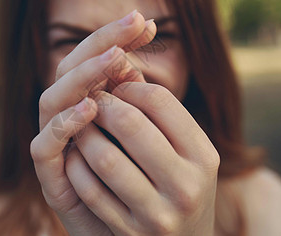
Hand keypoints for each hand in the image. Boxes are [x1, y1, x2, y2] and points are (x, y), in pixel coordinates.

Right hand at [30, 10, 156, 234]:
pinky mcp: (49, 175)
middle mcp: (67, 116)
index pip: (96, 59)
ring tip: (114, 58)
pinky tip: (90, 108)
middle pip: (71, 69)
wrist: (129, 235)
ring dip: (83, 77)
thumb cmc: (141, 180)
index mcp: (88, 101)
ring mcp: (56, 143)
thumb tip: (132, 62)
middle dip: (102, 44)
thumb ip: (135, 103)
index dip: (118, 37)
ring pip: (52, 99)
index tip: (147, 23)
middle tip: (131, 26)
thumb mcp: (145, 137)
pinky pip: (45, 145)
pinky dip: (63, 124)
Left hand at [64, 83, 219, 234]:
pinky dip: (77, 167)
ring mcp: (158, 213)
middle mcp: (186, 185)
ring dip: (85, 135)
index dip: (128, 86)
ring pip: (104, 157)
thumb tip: (119, 62)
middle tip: (92, 102)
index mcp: (203, 156)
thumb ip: (159, 113)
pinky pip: (90, 190)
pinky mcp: (130, 233)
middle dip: (102, 105)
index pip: (158, 100)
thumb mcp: (184, 152)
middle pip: (129, 122)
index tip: (115, 88)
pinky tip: (77, 158)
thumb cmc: (180, 185)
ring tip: (82, 127)